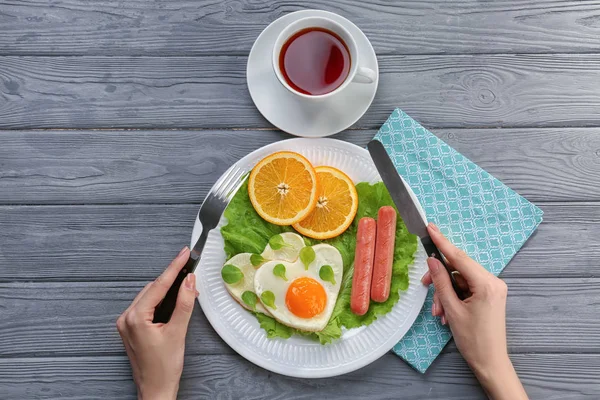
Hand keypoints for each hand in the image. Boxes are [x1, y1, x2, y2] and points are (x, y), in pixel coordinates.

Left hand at [117, 247, 197, 399]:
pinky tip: (172, 300)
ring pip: (149, 296)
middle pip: (152, 288)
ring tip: (185, 285)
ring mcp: (126, 323)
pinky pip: (145, 306)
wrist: (156, 389)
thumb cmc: (164, 368)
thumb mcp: (178, 332)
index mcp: (135, 318)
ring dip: (166, 289)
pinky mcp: (131, 328)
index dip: (174, 267)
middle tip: (189, 267)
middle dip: (172, 278)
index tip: (184, 254)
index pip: (158, 285)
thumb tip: (189, 282)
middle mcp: (126, 318)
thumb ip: (184, 304)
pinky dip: (159, 300)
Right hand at [421, 223, 527, 399]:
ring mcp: (492, 288)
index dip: (442, 242)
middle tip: (424, 285)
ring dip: (445, 293)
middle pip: (458, 268)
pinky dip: (453, 297)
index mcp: (487, 284)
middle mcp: (493, 282)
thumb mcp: (452, 309)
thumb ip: (441, 282)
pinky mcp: (489, 295)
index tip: (431, 228)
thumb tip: (432, 261)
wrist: (489, 362)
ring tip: (439, 312)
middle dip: (440, 279)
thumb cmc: (473, 339)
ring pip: (460, 280)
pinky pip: (465, 288)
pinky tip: (445, 313)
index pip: (460, 257)